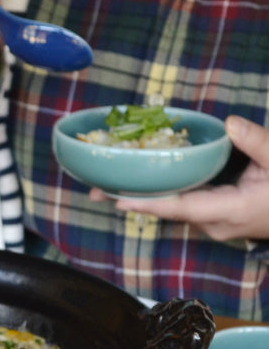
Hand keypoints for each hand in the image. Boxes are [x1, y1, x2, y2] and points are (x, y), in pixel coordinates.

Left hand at [90, 116, 268, 241]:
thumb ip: (257, 142)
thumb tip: (229, 123)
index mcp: (229, 210)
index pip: (182, 207)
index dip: (149, 204)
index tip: (119, 200)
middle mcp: (212, 223)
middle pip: (166, 210)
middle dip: (131, 201)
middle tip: (94, 191)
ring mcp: (209, 225)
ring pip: (169, 211)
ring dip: (139, 200)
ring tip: (103, 189)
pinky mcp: (209, 220)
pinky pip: (178, 207)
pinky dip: (157, 197)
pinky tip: (135, 187)